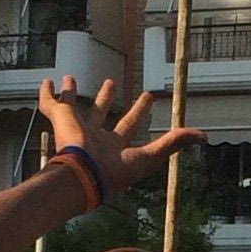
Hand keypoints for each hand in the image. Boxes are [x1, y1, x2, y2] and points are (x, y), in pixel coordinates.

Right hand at [38, 76, 205, 195]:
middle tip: (111, 81)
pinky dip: (47, 93)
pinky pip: (50, 103)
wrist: (83, 174)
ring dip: (72, 93)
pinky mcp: (58, 119)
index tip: (148, 95)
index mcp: (114, 145)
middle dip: (106, 97)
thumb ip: (175, 144)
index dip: (140, 110)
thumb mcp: (151, 156)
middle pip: (102, 112)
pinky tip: (46, 82)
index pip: (130, 124)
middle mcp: (94, 136)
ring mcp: (74, 127)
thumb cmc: (116, 170)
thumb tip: (204, 137)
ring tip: (70, 78)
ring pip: (73, 106)